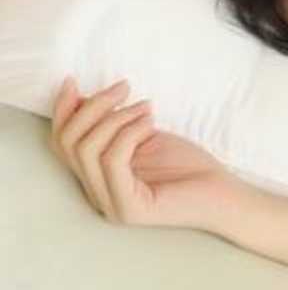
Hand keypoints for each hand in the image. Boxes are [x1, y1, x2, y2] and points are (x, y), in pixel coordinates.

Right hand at [50, 76, 242, 231]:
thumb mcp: (144, 137)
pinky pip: (112, 159)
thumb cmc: (189, 165)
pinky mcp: (129, 208)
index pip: (62, 144)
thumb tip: (83, 98)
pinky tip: (150, 123)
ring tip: (145, 107)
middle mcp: (98, 195)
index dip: (63, 110)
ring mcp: (111, 205)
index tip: (75, 81)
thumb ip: (114, 125)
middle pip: (69, 143)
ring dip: (116, 117)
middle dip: (93, 107)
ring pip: (87, 150)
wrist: (224, 194)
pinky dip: (128, 132)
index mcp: (98, 178)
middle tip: (124, 88)